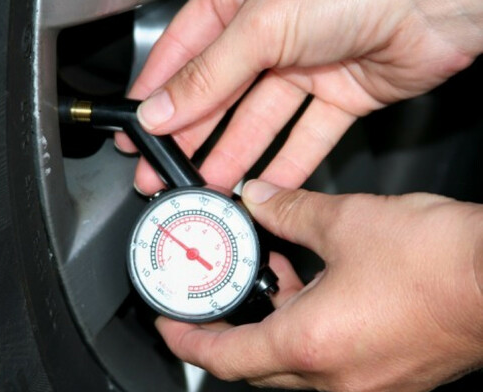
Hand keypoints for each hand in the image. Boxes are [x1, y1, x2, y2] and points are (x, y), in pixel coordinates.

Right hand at [116, 0, 482, 193]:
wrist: (442, 0)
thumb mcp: (263, 25)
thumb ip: (209, 74)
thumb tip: (160, 108)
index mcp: (240, 4)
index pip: (184, 52)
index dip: (157, 93)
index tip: (135, 129)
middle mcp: (271, 34)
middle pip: (219, 94)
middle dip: (188, 137)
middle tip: (163, 172)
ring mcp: (307, 65)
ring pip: (259, 121)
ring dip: (232, 157)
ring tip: (205, 188)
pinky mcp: (342, 93)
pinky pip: (306, 135)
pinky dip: (285, 163)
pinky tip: (261, 186)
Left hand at [156, 180, 482, 391]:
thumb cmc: (442, 262)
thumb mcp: (346, 220)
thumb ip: (290, 208)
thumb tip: (259, 196)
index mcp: (310, 343)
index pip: (223, 357)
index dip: (186, 342)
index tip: (169, 326)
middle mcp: (337, 374)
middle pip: (256, 365)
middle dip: (227, 333)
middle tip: (212, 300)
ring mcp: (369, 380)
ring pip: (297, 360)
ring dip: (275, 323)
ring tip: (270, 275)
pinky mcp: (395, 371)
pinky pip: (334, 357)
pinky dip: (312, 328)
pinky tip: (320, 286)